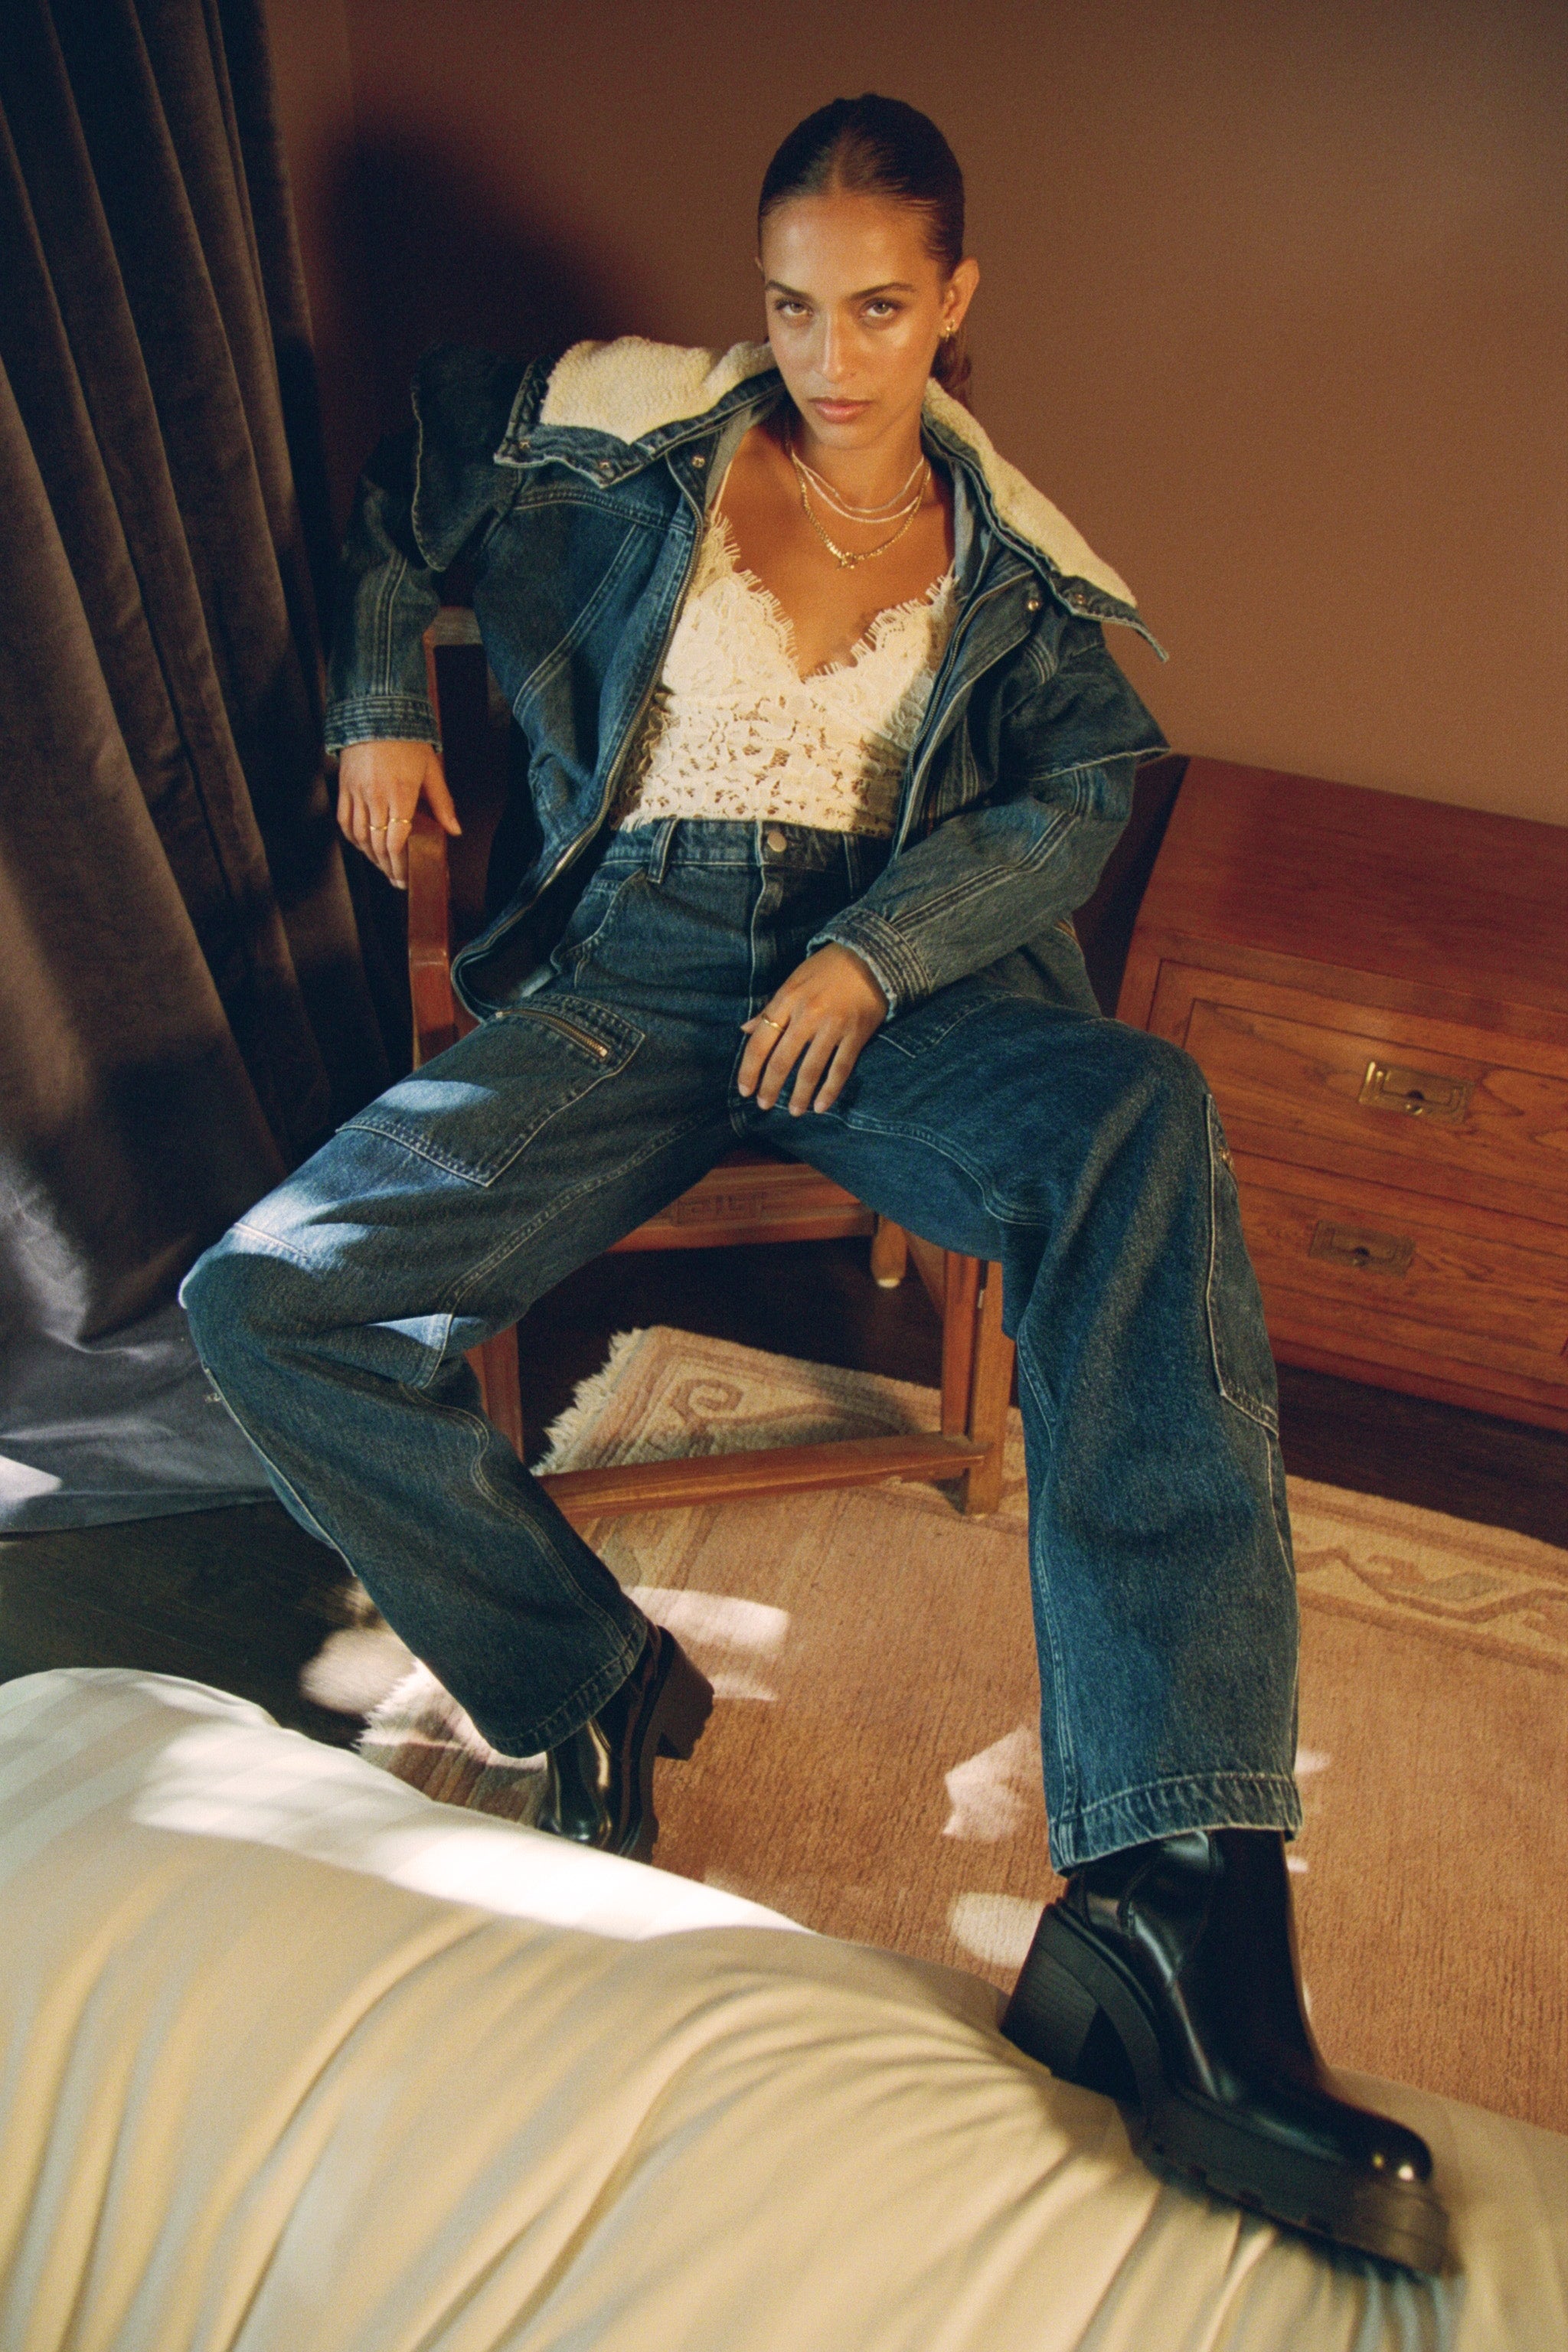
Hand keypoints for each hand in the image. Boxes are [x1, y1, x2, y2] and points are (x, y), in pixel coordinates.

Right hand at [336, 738, 459, 889]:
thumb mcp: (432, 770)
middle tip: (397, 880)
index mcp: (401, 793)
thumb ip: (442, 803)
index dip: (400, 865)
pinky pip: (345, 821)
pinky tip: (364, 847)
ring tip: (383, 867)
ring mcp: (357, 792)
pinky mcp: (344, 788)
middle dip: (387, 867)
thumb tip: (454, 831)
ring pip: (360, 836)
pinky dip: (354, 839)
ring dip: (371, 857)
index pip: (396, 840)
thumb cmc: (408, 741)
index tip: (407, 877)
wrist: (377, 714)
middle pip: (378, 844)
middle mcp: (376, 796)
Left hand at [738, 945, 887, 1114]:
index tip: (744, 1089)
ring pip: (810, 1069)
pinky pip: (840, 1068)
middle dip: (770, 1088)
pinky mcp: (856, 1034)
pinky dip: (829, 1090)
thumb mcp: (793, 981)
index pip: (760, 1042)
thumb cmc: (826, 968)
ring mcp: (833, 1026)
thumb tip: (745, 1030)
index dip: (749, 1069)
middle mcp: (807, 1015)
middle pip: (782, 1060)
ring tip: (793, 1111)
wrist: (870, 956)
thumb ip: (770, 1008)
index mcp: (787, 1000)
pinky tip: (821, 1105)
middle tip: (763, 1105)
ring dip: (799, 1095)